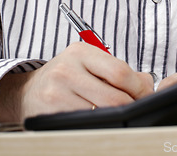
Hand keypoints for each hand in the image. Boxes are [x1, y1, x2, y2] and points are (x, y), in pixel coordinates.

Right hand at [0, 42, 153, 121]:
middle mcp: (66, 69)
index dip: (138, 88)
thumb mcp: (89, 63)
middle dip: (130, 106)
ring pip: (101, 114)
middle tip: (136, 110)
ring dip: (115, 118)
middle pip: (113, 97)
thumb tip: (147, 83)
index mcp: (80, 51)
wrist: (29, 91)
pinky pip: (85, 124)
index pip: (119, 71)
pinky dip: (97, 125)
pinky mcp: (50, 114)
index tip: (145, 95)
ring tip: (118, 116)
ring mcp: (57, 92)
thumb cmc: (66, 75)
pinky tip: (99, 121)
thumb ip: (118, 70)